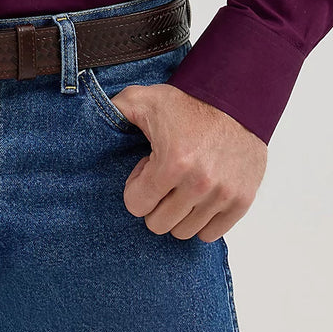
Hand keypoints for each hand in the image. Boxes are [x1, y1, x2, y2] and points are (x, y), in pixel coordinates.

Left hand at [109, 82, 267, 241]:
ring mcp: (223, 195)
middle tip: (163, 179)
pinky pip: (211, 234)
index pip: (136, 206)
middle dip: (154, 203)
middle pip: (159, 224)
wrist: (236, 98)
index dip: (136, 187)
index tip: (146, 170)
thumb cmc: (188, 102)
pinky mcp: (242, 201)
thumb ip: (114, 110)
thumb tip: (90, 119)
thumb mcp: (143, 99)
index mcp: (172, 163)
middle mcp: (199, 184)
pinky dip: (201, 220)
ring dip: (177, 213)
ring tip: (181, 185)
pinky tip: (198, 197)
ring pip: (184, 232)